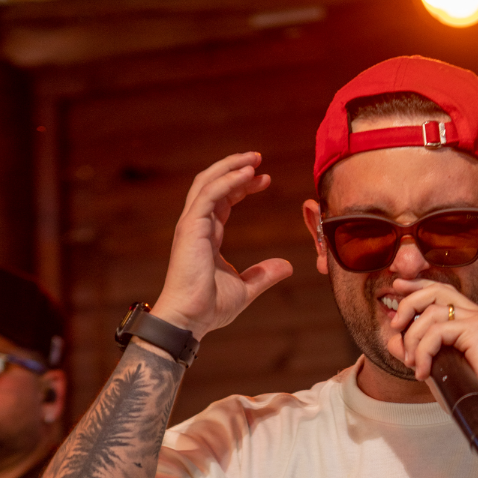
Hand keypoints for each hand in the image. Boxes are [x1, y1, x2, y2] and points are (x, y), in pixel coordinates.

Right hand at [152, 153, 292, 337]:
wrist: (190, 319)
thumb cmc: (210, 307)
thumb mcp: (246, 288)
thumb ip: (264, 274)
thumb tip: (287, 266)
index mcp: (207, 234)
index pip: (223, 199)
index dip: (242, 186)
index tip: (265, 179)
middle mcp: (197, 225)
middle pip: (214, 184)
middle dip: (235, 168)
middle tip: (259, 158)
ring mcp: (192, 224)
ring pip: (207, 182)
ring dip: (230, 166)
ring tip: (253, 158)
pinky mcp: (191, 228)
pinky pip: (209, 195)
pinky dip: (227, 181)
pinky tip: (246, 174)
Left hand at [386, 283, 477, 415]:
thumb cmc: (468, 390)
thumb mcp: (435, 367)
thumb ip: (416, 350)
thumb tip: (393, 340)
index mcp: (469, 317)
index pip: (441, 290)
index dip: (417, 285)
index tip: (397, 286)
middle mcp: (476, 313)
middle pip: (436, 291)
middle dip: (409, 304)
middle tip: (396, 327)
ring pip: (432, 314)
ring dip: (413, 340)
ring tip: (413, 364)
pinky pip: (438, 332)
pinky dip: (423, 352)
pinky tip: (423, 371)